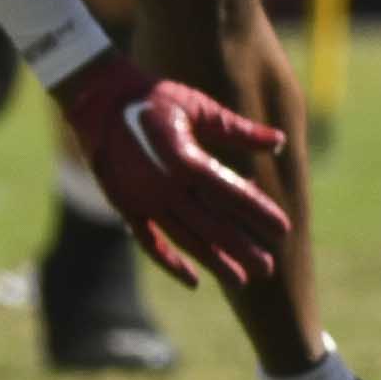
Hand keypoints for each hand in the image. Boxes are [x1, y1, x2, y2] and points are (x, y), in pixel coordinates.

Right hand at [52, 48, 293, 289]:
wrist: (97, 98)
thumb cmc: (154, 98)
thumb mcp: (199, 107)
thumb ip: (239, 130)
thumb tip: (280, 141)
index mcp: (185, 159)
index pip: (231, 194)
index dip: (258, 213)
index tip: (283, 230)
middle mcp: (164, 185)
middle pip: (211, 224)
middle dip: (242, 248)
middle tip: (268, 268)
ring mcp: (142, 198)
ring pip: (184, 238)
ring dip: (214, 261)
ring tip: (240, 281)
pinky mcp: (124, 205)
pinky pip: (148, 241)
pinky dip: (169, 262)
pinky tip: (193, 280)